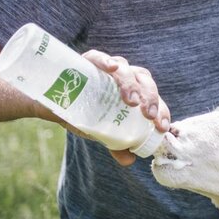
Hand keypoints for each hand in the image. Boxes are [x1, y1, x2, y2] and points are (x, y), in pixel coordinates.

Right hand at [82, 50, 172, 164]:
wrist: (56, 104)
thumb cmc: (87, 113)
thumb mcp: (102, 131)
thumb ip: (116, 144)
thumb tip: (129, 160)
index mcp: (134, 90)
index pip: (152, 97)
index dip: (161, 110)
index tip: (161, 126)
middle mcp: (124, 76)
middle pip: (144, 80)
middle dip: (150, 97)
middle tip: (148, 115)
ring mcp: (107, 67)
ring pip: (125, 69)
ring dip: (131, 84)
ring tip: (131, 101)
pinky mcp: (88, 61)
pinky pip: (98, 57)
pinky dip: (107, 61)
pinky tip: (113, 67)